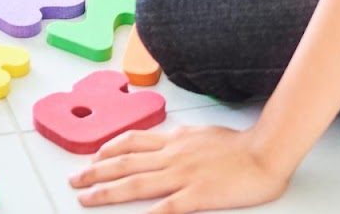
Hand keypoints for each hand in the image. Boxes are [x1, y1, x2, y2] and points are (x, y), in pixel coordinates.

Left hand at [71, 126, 291, 211]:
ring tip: (86, 199)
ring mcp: (181, 175)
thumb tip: (168, 139)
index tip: (92, 156)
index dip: (108, 149)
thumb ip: (182, 139)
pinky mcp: (195, 196)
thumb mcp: (203, 133)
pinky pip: (164, 208)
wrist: (264, 151)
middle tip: (75, 180)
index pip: (132, 142)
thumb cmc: (239, 145)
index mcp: (174, 140)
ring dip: (107, 192)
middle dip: (95, 172)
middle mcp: (171, 155)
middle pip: (124, 163)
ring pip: (135, 184)